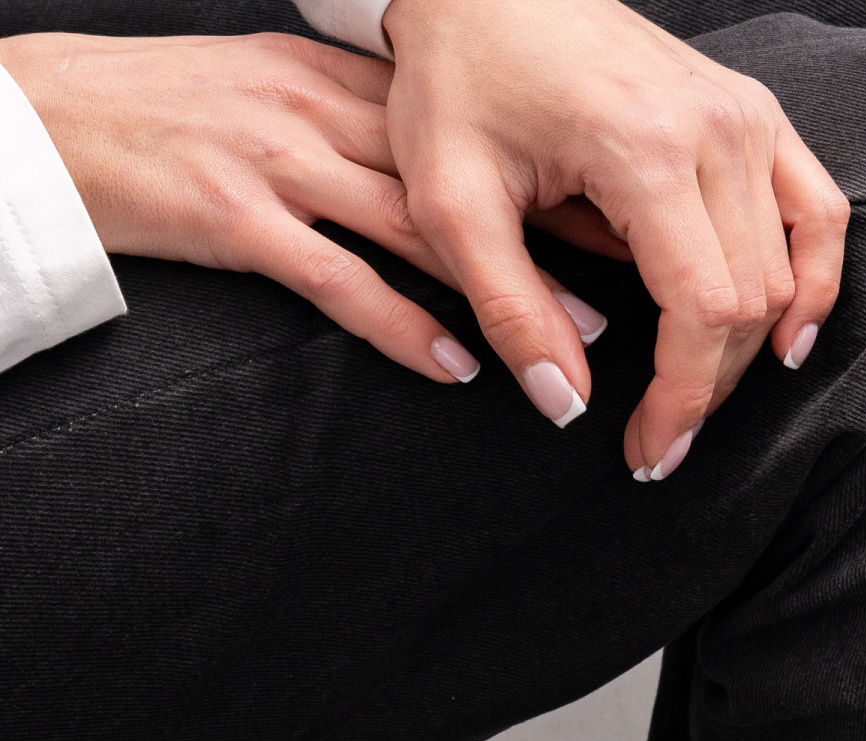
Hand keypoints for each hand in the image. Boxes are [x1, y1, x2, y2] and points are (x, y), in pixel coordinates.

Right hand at [0, 27, 561, 386]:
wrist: (37, 118)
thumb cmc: (150, 120)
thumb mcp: (259, 97)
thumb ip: (341, 127)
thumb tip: (424, 171)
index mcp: (322, 75)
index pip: (455, 128)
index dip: (542, 173)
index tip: (615, 215)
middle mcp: (312, 109)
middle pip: (458, 177)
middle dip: (552, 232)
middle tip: (631, 283)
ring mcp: (276, 161)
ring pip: (417, 228)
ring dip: (506, 289)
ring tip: (576, 341)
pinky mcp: (238, 218)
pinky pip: (342, 281)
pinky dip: (408, 327)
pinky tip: (461, 365)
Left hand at [379, 0, 849, 473]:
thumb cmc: (459, 80)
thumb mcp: (449, 202)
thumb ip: (509, 310)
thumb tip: (566, 407)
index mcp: (643, 148)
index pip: (702, 310)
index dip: (683, 398)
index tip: (648, 450)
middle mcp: (714, 127)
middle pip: (750, 303)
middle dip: (709, 388)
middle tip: (660, 438)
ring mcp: (746, 114)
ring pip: (786, 272)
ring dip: (752, 350)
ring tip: (703, 395)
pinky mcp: (756, 111)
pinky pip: (818, 211)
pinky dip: (815, 281)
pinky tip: (788, 337)